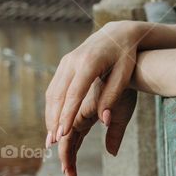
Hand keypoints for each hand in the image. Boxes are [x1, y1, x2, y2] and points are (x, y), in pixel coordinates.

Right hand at [44, 20, 139, 145]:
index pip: (74, 94)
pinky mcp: (64, 64)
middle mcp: (73, 60)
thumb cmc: (125, 56)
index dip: (67, 115)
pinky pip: (54, 88)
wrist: (118, 32)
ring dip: (50, 115)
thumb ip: (113, 97)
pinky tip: (54, 121)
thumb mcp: (124, 76)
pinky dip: (52, 106)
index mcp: (89, 62)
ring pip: (52, 92)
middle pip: (59, 95)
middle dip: (54, 120)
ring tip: (51, 137)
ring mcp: (66, 61)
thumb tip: (104, 121)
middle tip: (52, 143)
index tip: (62, 135)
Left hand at [58, 75, 136, 175]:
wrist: (128, 75)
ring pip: (67, 142)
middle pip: (69, 143)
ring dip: (67, 161)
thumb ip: (114, 135)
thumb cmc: (127, 92)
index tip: (73, 175)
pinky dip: (67, 152)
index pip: (75, 140)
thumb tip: (111, 153)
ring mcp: (78, 115)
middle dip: (68, 162)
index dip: (72, 157)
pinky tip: (68, 164)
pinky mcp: (80, 114)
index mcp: (85, 116)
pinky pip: (70, 136)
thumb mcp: (121, 116)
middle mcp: (79, 116)